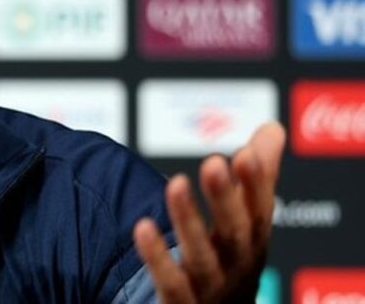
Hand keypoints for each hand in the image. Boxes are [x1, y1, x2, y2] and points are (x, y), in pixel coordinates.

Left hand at [133, 121, 285, 302]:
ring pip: (202, 256)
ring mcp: (211, 287)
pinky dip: (158, 258)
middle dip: (226, 198)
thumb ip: (256, 175)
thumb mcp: (248, 220)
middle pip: (235, 232)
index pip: (260, 209)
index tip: (246, 152)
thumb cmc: (232, 259)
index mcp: (253, 239)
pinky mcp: (182, 303)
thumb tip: (272, 127)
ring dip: (189, 221)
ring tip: (175, 183)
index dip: (257, 184)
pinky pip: (171, 283)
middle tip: (214, 162)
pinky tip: (142, 227)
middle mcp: (237, 264)